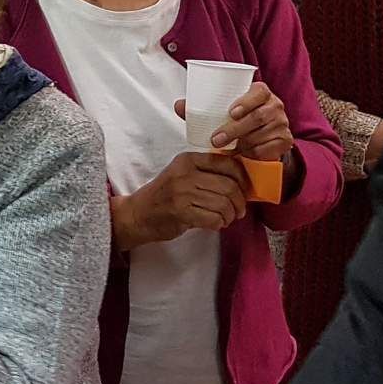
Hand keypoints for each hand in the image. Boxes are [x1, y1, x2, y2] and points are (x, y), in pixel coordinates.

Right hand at [113, 152, 249, 246]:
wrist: (137, 214)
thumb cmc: (164, 196)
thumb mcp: (182, 174)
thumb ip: (206, 172)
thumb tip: (241, 180)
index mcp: (188, 159)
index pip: (228, 163)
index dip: (243, 179)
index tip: (245, 190)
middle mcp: (185, 173)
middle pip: (228, 186)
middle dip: (240, 202)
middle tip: (239, 211)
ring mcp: (182, 193)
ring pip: (223, 204)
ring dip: (229, 215)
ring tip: (226, 219)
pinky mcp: (180, 212)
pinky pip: (213, 219)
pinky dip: (219, 224)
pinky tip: (215, 224)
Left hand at [178, 82, 293, 161]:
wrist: (259, 142)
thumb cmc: (238, 123)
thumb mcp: (222, 114)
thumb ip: (202, 109)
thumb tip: (179, 105)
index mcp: (261, 93)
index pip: (259, 91)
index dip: (246, 101)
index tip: (230, 112)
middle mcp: (275, 106)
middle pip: (258, 116)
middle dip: (235, 129)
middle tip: (216, 140)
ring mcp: (282, 124)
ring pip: (261, 134)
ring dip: (242, 143)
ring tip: (228, 149)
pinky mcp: (285, 141)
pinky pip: (268, 148)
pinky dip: (253, 153)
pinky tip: (243, 154)